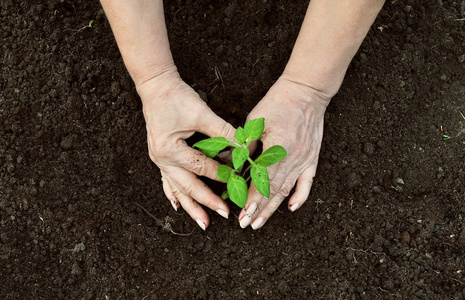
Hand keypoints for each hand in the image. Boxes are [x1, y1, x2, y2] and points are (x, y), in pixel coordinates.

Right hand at [137, 71, 235, 229]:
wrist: (156, 86)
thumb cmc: (176, 97)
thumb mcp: (201, 113)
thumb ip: (224, 131)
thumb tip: (245, 145)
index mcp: (169, 149)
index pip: (201, 167)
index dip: (221, 175)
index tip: (238, 182)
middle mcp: (161, 159)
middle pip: (187, 187)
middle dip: (206, 202)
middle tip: (224, 215)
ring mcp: (159, 161)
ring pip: (177, 190)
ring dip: (191, 206)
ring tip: (203, 223)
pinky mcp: (161, 158)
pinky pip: (168, 182)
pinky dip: (175, 195)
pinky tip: (179, 206)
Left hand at [238, 76, 329, 228]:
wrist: (306, 92)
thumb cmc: (278, 103)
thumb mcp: (256, 121)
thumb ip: (246, 144)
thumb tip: (231, 163)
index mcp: (277, 147)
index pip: (262, 179)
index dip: (252, 198)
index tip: (242, 212)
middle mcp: (292, 157)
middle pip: (273, 190)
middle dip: (258, 209)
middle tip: (246, 224)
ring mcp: (304, 160)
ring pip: (287, 190)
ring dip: (273, 208)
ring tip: (260, 222)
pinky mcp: (312, 158)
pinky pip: (307, 182)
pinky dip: (300, 197)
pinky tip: (291, 208)